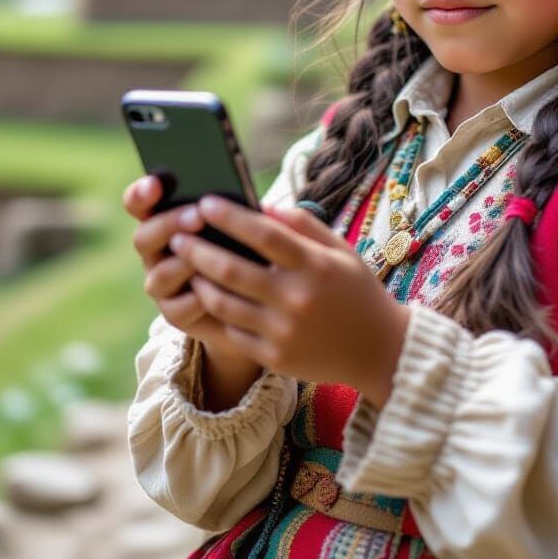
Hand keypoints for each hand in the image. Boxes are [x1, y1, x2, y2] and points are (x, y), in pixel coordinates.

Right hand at [124, 175, 260, 369]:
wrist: (253, 298)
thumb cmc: (246, 247)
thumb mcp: (244, 223)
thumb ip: (239, 209)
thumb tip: (248, 201)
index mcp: (165, 220)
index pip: (139, 202)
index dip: (141, 193)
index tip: (155, 184)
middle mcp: (156, 251)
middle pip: (144, 237)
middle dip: (170, 224)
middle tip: (198, 216)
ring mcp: (162, 283)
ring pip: (161, 274)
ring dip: (185, 263)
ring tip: (210, 256)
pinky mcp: (175, 313)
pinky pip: (179, 307)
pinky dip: (197, 299)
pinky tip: (215, 291)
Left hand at [168, 195, 411, 406]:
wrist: (380, 350)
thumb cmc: (358, 291)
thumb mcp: (340, 250)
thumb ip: (304, 225)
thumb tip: (261, 206)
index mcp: (315, 265)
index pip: (263, 234)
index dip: (230, 216)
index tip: (205, 202)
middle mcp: (297, 298)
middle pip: (233, 269)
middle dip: (198, 249)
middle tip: (177, 234)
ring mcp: (284, 331)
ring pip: (224, 303)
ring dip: (199, 281)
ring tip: (185, 265)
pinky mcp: (275, 357)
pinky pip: (233, 332)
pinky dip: (215, 312)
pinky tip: (204, 296)